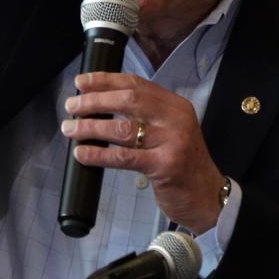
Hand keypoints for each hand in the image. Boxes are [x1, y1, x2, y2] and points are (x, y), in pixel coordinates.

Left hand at [62, 72, 226, 233]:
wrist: (208, 197)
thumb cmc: (182, 163)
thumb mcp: (169, 131)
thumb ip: (144, 116)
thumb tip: (98, 105)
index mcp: (174, 105)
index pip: (135, 84)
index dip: (105, 81)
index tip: (80, 82)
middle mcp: (175, 119)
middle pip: (127, 100)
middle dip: (94, 101)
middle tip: (71, 106)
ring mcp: (172, 142)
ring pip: (122, 129)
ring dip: (90, 127)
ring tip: (70, 128)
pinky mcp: (165, 166)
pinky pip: (124, 157)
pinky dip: (99, 154)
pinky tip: (82, 153)